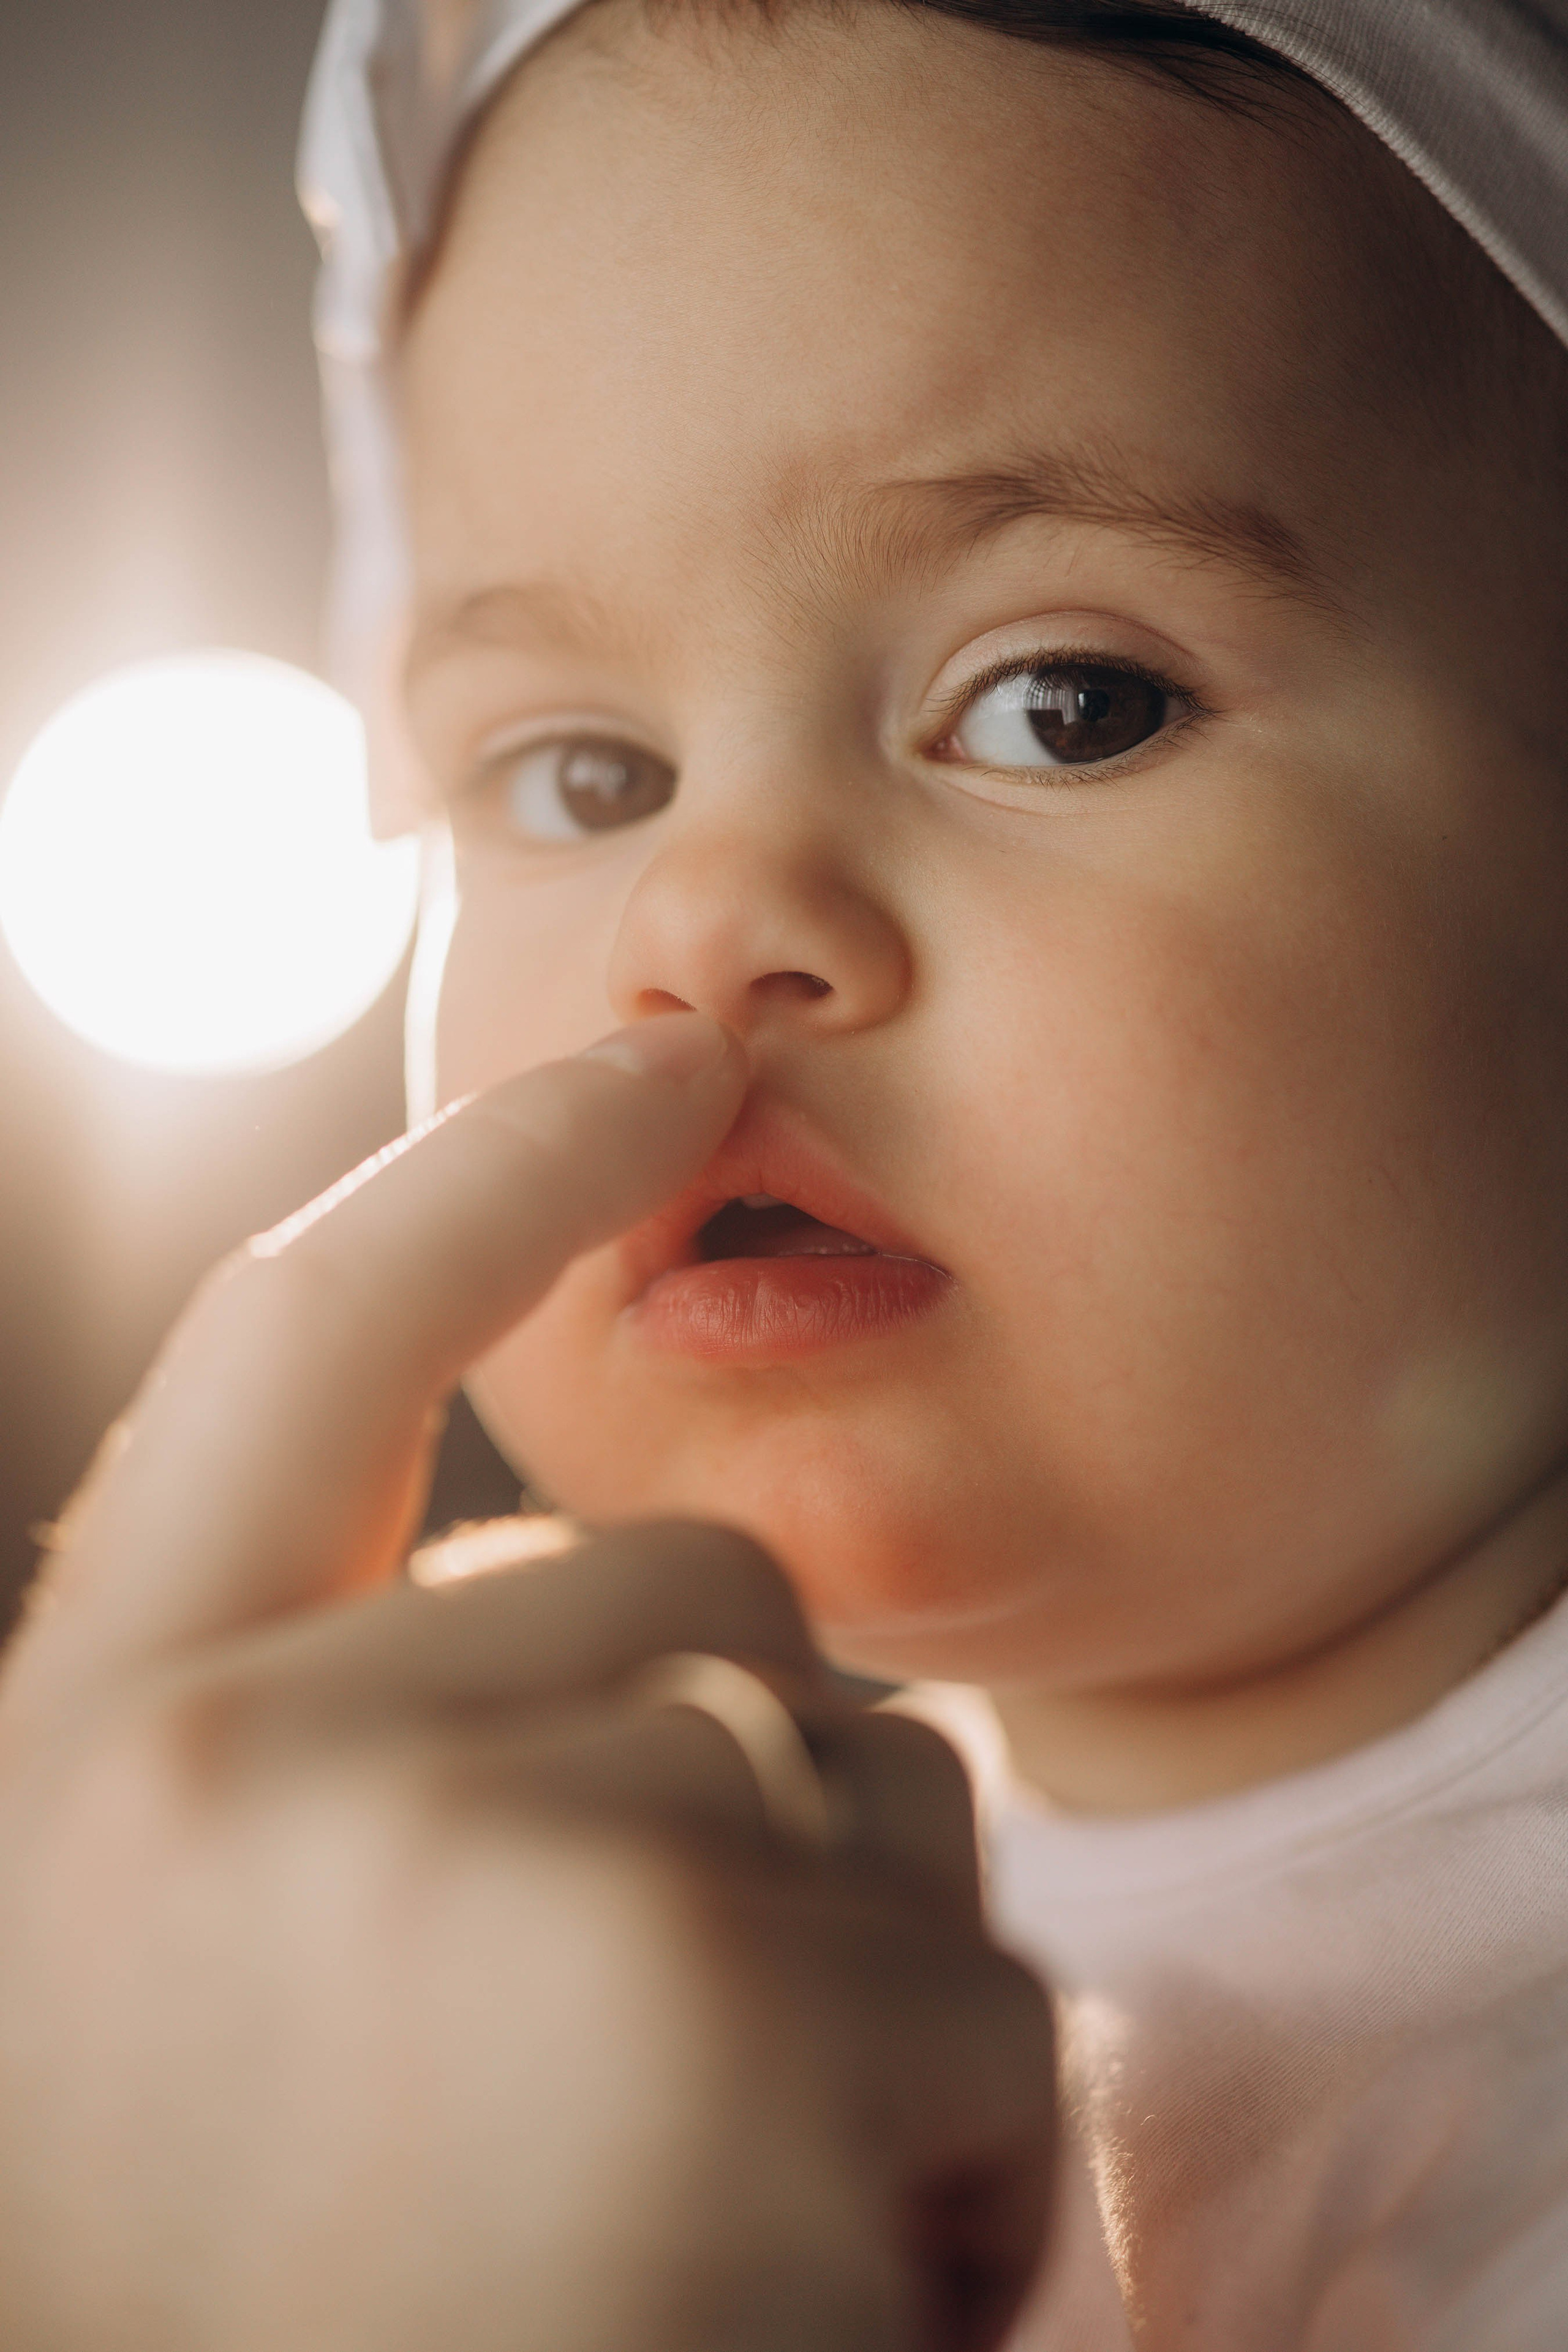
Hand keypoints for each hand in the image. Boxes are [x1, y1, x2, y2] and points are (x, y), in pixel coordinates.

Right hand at [0, 1011, 1052, 2351]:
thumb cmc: (280, 2300)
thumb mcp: (227, 2005)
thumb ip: (349, 1765)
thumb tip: (550, 1602)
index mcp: (99, 1761)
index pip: (302, 1345)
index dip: (482, 1175)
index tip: (654, 1066)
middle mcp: (235, 1761)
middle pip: (695, 1600)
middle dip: (756, 1801)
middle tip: (635, 2112)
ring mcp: (459, 1863)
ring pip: (862, 1788)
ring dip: (855, 1995)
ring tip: (695, 2234)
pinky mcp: (693, 2006)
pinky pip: (972, 1994)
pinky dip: (948, 2168)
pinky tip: (788, 2319)